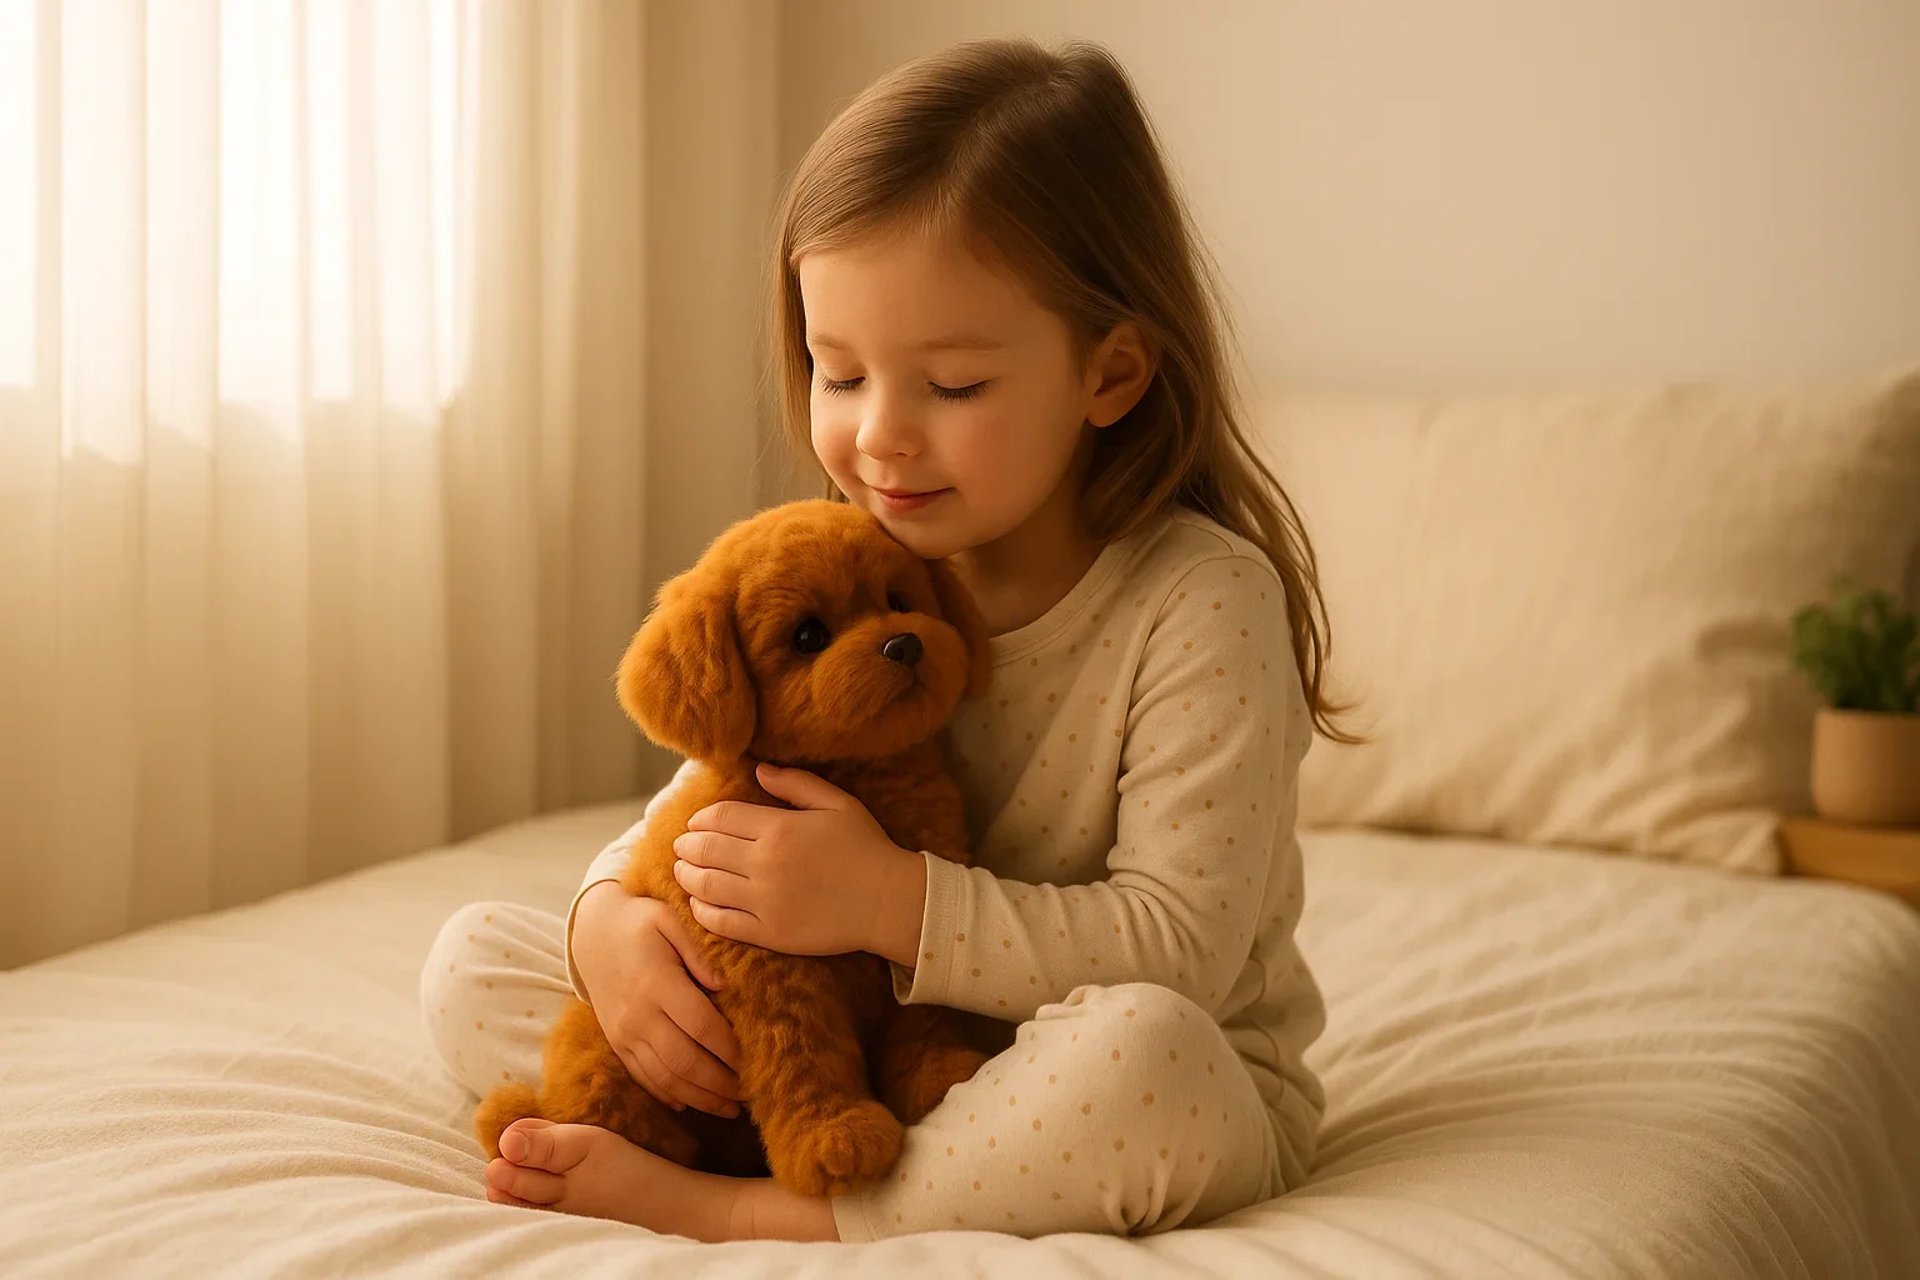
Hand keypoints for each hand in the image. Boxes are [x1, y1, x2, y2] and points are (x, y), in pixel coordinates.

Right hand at [568, 882, 745, 1117]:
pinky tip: (694, 1104)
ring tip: (731, 1107)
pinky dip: (670, 1096)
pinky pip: (644, 1078)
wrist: (592, 933)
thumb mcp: (668, 918)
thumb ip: (698, 949)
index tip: (756, 1058)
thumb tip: (724, 984)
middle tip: (751, 1092)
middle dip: (721, 1083)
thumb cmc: (639, 922)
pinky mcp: (617, 1044)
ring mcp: (624, 1034)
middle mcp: (638, 1015)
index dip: (730, 1047)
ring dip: (700, 1097)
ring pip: (665, 1078)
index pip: (701, 1025)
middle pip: (684, 1060)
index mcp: (656, 984)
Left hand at [672, 763, 926, 958]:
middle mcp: (765, 863)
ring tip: (681, 871)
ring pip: (706, 885)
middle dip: (687, 846)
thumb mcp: (837, 804)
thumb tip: (758, 771)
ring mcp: (765, 900)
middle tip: (681, 846)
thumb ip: (796, 784)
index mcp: (779, 829)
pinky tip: (698, 903)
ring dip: (686, 876)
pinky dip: (702, 911)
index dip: (701, 819)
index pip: (721, 818)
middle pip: (706, 849)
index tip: (695, 822)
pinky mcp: (769, 932)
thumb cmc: (865, 848)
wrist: (888, 901)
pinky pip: (722, 921)